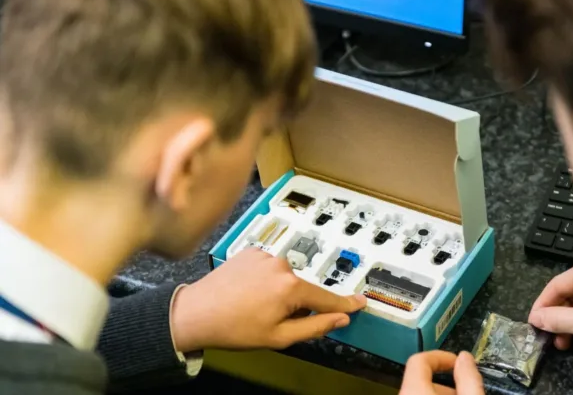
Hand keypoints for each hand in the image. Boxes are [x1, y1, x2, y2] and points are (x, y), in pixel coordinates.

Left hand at [170, 248, 365, 352]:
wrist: (195, 313)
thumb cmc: (233, 328)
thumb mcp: (278, 337)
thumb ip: (315, 327)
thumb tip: (340, 319)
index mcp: (290, 288)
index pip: (326, 298)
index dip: (345, 304)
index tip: (361, 303)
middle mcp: (281, 265)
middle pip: (302, 289)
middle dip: (295, 305)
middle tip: (270, 320)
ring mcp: (265, 255)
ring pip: (285, 278)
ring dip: (278, 291)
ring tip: (253, 306)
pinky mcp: (251, 251)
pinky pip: (268, 268)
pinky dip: (265, 280)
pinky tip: (247, 292)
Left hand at [400, 351, 483, 394]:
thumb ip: (468, 380)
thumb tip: (465, 358)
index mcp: (414, 390)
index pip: (419, 361)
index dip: (441, 357)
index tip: (458, 363)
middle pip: (419, 380)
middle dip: (444, 382)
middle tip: (464, 391)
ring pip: (418, 393)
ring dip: (438, 393)